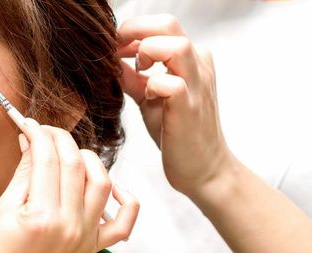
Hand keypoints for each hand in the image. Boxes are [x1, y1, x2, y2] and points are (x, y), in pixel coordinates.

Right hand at [0, 118, 139, 252]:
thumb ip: (22, 173)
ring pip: (102, 183)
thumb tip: (32, 140)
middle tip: (45, 132)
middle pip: (75, 165)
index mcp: (43, 216)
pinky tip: (111, 187)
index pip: (48, 159)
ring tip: (69, 155)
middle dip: (60, 139)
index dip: (39, 134)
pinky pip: (124, 222)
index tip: (29, 124)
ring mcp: (86, 236)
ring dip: (88, 159)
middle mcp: (70, 224)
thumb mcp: (3, 209)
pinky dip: (126, 200)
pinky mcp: (95, 246)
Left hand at [117, 14, 235, 196]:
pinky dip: (152, 86)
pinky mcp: (190, 107)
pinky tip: (148, 99)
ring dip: (147, 53)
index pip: (160, 26)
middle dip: (134, 31)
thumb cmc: (176, 132)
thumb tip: (109, 60)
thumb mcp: (150, 98)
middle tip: (116, 51)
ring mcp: (197, 85)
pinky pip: (171, 83)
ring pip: (176, 45)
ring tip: (139, 71)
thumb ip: (133, 77)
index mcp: (191, 58)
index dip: (131, 31)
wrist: (202, 169)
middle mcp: (198, 65)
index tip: (113, 48)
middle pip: (168, 24)